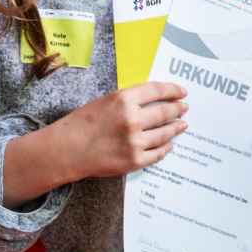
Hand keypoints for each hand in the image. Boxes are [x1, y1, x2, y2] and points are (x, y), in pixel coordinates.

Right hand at [52, 81, 187, 178]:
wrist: (67, 150)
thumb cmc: (82, 123)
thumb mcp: (105, 101)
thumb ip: (129, 100)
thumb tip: (154, 100)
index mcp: (124, 100)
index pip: (157, 90)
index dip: (173, 90)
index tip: (182, 92)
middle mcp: (132, 120)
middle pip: (165, 112)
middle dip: (178, 109)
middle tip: (184, 108)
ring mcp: (135, 142)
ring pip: (165, 133)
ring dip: (176, 128)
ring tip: (181, 125)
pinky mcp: (134, 160)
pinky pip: (158, 153)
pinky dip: (165, 148)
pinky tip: (168, 144)